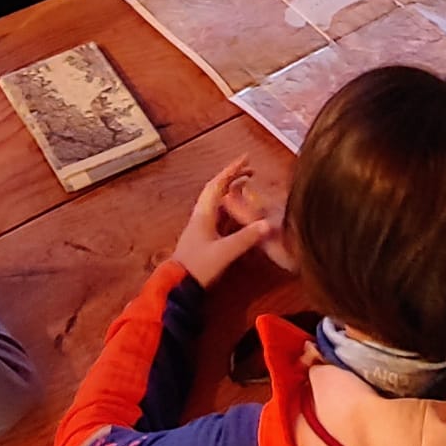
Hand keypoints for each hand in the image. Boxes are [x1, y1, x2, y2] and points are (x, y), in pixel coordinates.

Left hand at [171, 158, 286, 286]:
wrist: (177, 285)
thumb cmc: (198, 267)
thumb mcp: (224, 252)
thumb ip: (246, 238)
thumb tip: (268, 224)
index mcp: (204, 214)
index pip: (218, 184)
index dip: (232, 170)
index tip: (246, 159)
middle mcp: (201, 216)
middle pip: (217, 190)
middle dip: (233, 177)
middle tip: (251, 172)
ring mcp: (201, 227)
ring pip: (217, 203)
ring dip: (232, 192)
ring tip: (248, 187)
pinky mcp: (203, 238)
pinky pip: (219, 216)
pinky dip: (231, 209)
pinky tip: (240, 214)